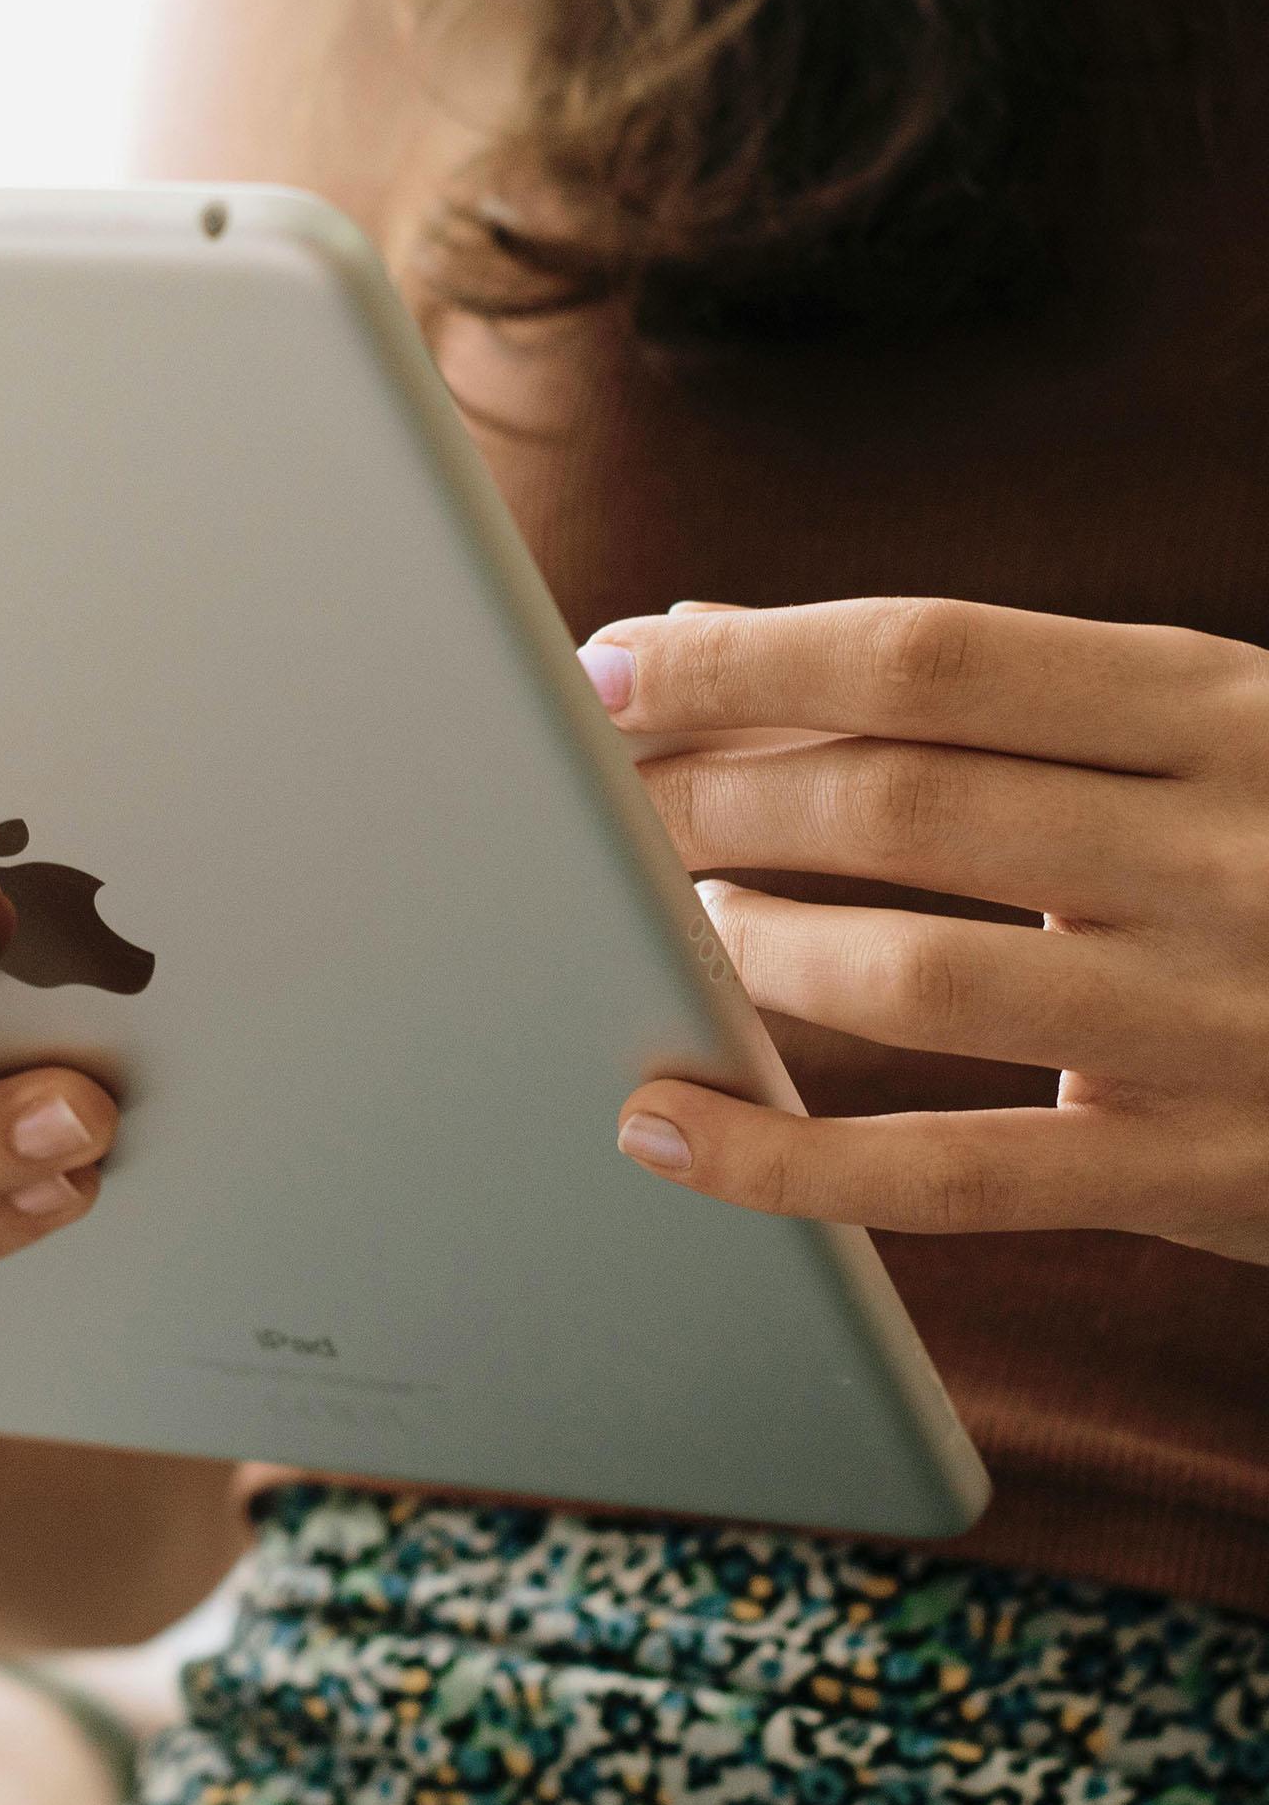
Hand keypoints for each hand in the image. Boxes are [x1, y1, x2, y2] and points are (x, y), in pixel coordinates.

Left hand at [580, 596, 1268, 1267]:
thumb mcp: (1184, 726)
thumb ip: (964, 684)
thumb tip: (705, 630)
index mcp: (1224, 705)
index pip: (936, 656)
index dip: (749, 659)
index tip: (609, 669)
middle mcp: (1229, 845)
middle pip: (899, 802)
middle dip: (711, 796)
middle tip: (598, 806)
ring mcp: (1222, 1018)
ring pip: (914, 976)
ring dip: (751, 948)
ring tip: (670, 926)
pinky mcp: (1205, 1172)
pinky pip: (954, 1175)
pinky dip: (787, 1160)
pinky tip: (665, 1128)